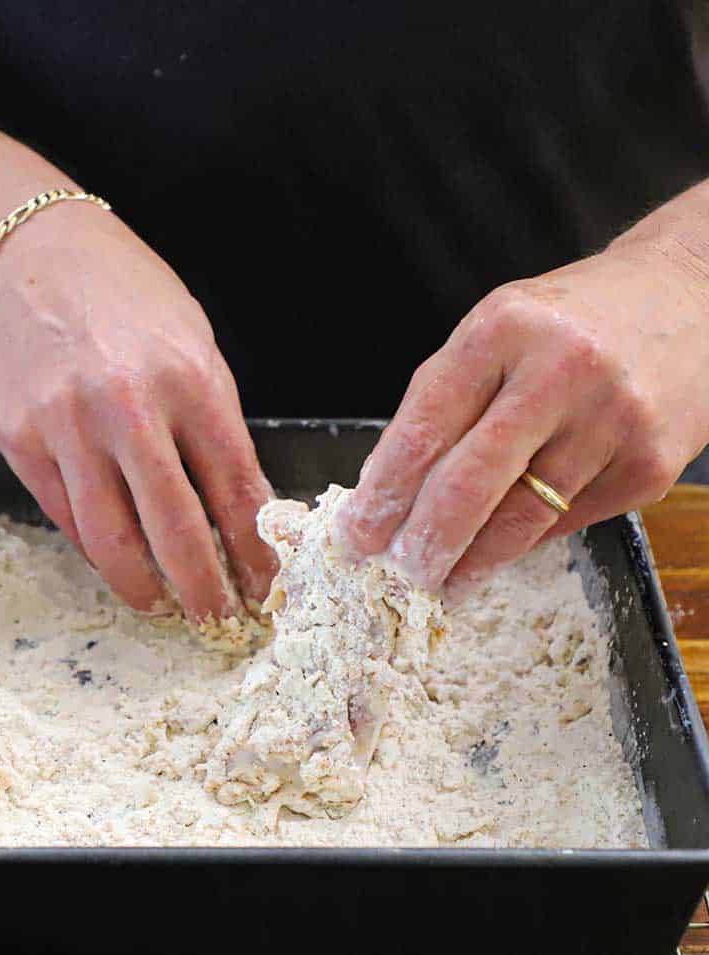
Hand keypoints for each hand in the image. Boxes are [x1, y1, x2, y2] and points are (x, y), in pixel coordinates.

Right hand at [0, 202, 275, 618]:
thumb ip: (213, 423)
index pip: (233, 486)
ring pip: (111, 539)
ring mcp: (66, 426)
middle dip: (203, 587)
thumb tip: (238, 506)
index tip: (265, 582)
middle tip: (217, 619)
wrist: (21, 251)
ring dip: (142, 586)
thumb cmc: (120, 291)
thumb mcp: (190, 340)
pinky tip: (115, 560)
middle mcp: (127, 406)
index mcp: (188, 377)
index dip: (252, 548)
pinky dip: (95, 548)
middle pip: (175, 528)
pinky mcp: (18, 439)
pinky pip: (66, 516)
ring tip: (160, 604)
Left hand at [336, 235, 708, 603]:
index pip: (422, 431)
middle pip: (468, 485)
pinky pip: (567, 522)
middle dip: (423, 543)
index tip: (356, 536)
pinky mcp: (648, 464)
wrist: (689, 296)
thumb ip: (441, 403)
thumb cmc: (568, 322)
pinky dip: (526, 541)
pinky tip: (505, 545)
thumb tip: (386, 493)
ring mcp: (611, 420)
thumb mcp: (493, 334)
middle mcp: (559, 371)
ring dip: (472, 561)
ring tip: (444, 580)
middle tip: (399, 571)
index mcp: (500, 331)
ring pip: (521, 519)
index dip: (382, 496)